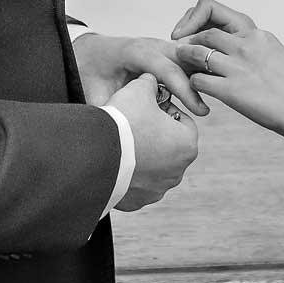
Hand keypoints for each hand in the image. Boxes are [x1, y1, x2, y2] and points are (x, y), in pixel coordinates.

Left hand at [71, 32, 207, 117]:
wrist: (87, 53)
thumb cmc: (90, 72)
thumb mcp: (94, 93)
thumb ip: (110, 110)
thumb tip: (123, 133)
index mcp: (135, 51)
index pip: (166, 67)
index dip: (184, 89)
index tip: (198, 111)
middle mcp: (151, 45)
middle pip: (183, 60)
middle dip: (197, 84)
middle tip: (204, 113)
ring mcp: (160, 47)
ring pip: (188, 60)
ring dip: (198, 80)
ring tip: (204, 108)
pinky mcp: (165, 53)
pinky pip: (185, 62)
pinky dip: (193, 77)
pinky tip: (200, 97)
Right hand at [108, 72, 199, 209]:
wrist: (95, 155)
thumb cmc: (123, 120)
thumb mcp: (139, 89)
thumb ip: (149, 82)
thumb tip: (150, 80)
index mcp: (187, 144)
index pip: (183, 121)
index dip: (165, 110)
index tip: (149, 106)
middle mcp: (178, 171)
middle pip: (169, 145)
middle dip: (154, 134)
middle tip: (133, 122)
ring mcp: (158, 189)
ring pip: (153, 167)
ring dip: (142, 155)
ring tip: (121, 142)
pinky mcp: (138, 202)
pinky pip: (136, 184)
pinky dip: (128, 174)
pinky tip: (114, 161)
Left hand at [171, 0, 283, 141]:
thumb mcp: (277, 56)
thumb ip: (255, 50)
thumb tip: (237, 53)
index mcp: (258, 35)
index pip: (217, 13)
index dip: (198, 20)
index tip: (192, 32)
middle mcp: (247, 45)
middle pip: (204, 34)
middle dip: (188, 41)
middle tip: (180, 51)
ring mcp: (238, 67)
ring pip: (196, 53)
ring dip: (185, 59)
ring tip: (180, 66)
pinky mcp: (232, 90)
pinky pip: (198, 81)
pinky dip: (191, 85)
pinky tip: (193, 91)